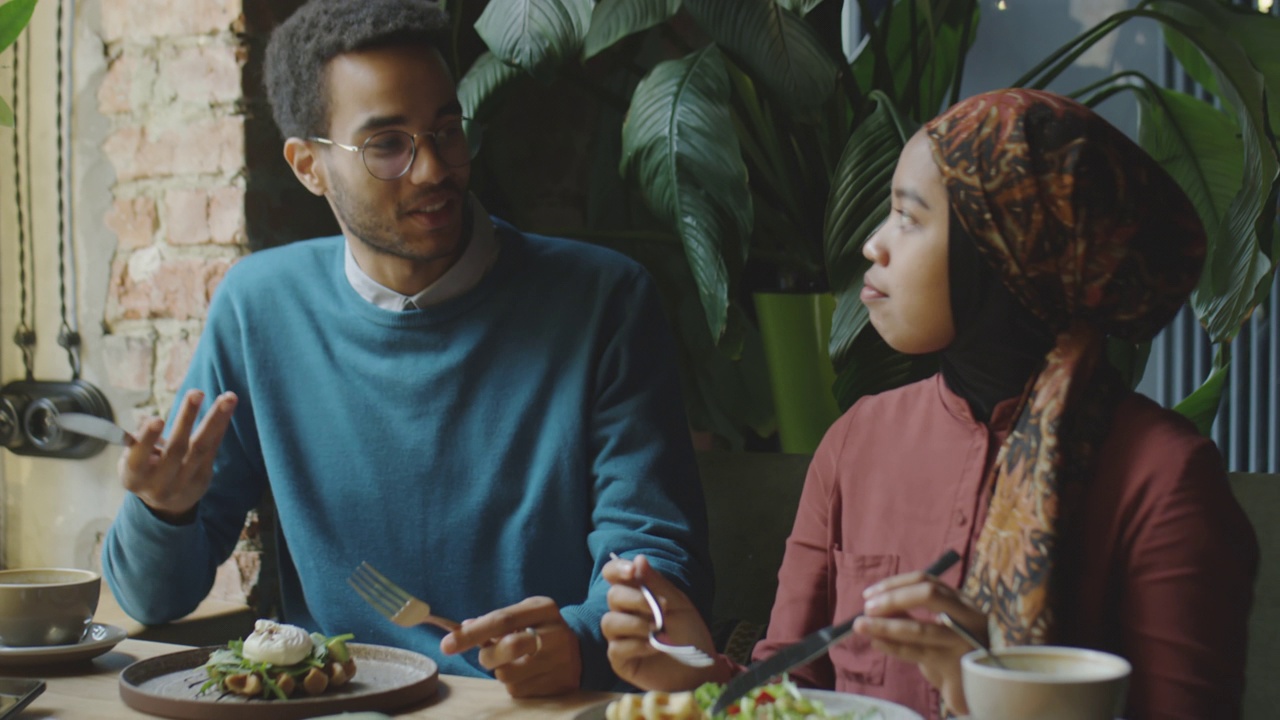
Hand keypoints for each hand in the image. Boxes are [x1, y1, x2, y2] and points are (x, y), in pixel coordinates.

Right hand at [119, 389, 237, 521]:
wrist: (166, 505)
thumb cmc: (144, 470)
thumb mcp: (132, 459)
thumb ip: (137, 441)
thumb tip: (145, 419)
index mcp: (134, 477)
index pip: (139, 458)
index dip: (147, 439)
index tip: (157, 419)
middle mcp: (160, 483)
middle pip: (176, 449)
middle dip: (187, 419)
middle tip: (196, 393)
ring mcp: (184, 483)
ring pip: (201, 447)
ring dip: (215, 419)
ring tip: (228, 397)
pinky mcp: (203, 478)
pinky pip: (213, 448)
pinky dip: (220, 426)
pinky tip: (228, 406)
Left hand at [440, 596, 580, 697]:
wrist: (582, 649)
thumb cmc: (540, 629)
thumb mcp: (523, 615)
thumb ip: (494, 620)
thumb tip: (462, 627)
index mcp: (544, 608)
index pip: (501, 620)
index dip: (471, 634)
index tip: (446, 644)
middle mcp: (555, 633)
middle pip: (508, 648)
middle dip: (488, 656)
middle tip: (489, 657)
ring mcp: (561, 660)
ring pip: (509, 675)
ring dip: (501, 672)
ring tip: (515, 664)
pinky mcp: (561, 684)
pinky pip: (519, 691)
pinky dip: (515, 686)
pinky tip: (527, 676)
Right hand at [601, 554, 726, 690]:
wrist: (699, 666)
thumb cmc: (688, 632)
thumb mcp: (678, 604)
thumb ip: (657, 583)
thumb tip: (639, 559)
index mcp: (635, 594)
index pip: (613, 574)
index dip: (618, 569)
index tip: (633, 571)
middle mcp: (622, 613)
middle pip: (613, 596)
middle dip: (637, 599)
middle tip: (662, 608)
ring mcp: (619, 637)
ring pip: (610, 622)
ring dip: (636, 623)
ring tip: (658, 630)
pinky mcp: (620, 660)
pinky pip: (617, 648)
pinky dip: (637, 645)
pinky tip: (655, 647)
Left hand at [852, 570, 986, 715]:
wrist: (974, 688)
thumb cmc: (948, 652)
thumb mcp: (932, 627)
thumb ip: (908, 614)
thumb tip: (874, 604)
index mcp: (961, 601)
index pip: (925, 580)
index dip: (895, 584)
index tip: (869, 594)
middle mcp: (967, 616)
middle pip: (928, 595)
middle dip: (893, 599)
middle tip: (867, 608)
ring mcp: (964, 640)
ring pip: (920, 628)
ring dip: (885, 626)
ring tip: (860, 626)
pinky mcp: (956, 665)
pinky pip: (918, 653)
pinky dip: (893, 647)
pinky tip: (877, 643)